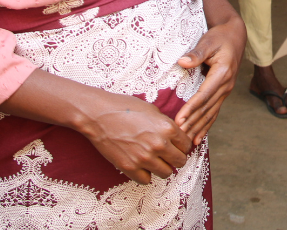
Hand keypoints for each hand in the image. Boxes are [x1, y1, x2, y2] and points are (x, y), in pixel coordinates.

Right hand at [0, 69, 190, 184]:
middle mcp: (159, 145)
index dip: (182, 144)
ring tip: (155, 159)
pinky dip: (146, 174)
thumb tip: (175, 136)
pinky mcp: (130, 168)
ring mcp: (144, 158)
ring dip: (163, 167)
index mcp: (167, 128)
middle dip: (176, 157)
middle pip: (180, 161)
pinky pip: (147, 180)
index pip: (187, 145)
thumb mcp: (152, 110)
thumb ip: (166, 124)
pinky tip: (142, 165)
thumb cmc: (125, 107)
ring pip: (166, 173)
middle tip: (168, 154)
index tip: (177, 144)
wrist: (99, 115)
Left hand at [174, 16, 246, 144]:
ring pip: (211, 113)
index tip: (178, 120)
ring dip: (199, 128)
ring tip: (187, 142)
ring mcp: (226, 90)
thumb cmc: (220, 37)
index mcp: (222, 73)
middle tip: (177, 136)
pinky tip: (199, 137)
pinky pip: (214, 112)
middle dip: (192, 123)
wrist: (235, 36)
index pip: (203, 95)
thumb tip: (182, 62)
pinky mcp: (223, 92)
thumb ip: (196, 53)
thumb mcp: (208, 41)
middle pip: (207, 108)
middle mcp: (226, 85)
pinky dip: (206, 125)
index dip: (191, 108)